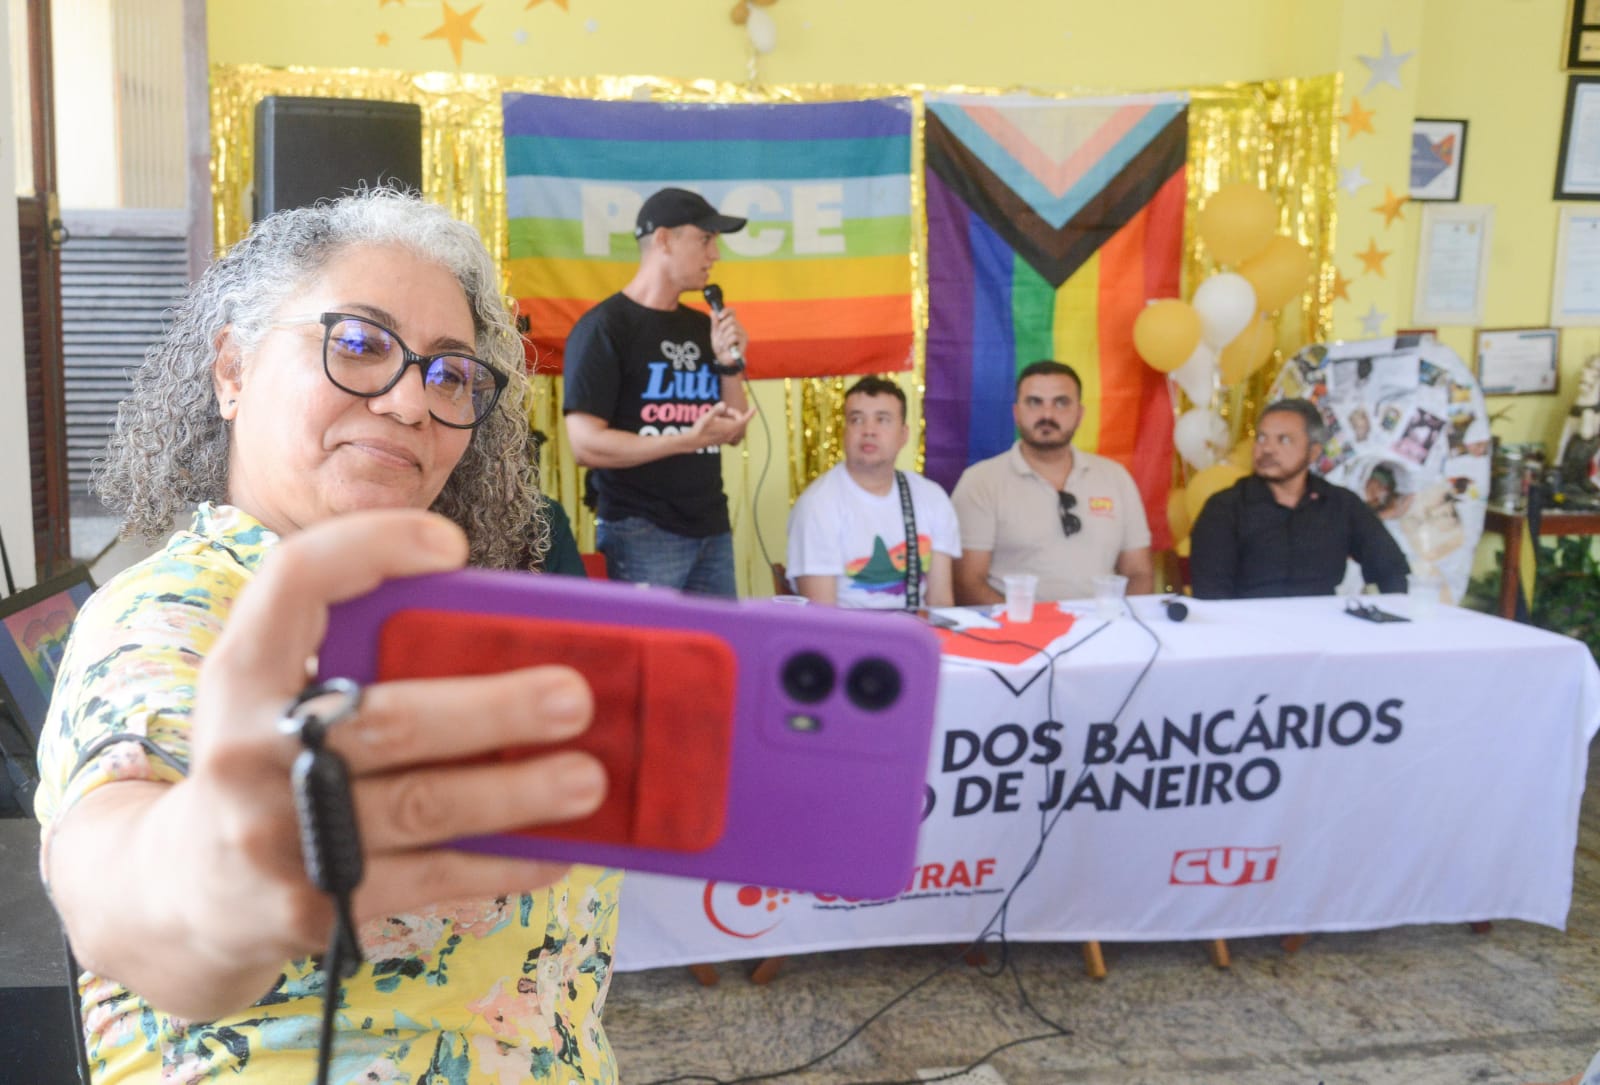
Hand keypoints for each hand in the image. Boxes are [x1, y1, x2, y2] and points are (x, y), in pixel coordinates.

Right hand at [52, 510, 606, 1016]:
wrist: (185, 894)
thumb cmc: (267, 765)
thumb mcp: (273, 698)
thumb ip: (349, 656)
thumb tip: (504, 636)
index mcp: (240, 675)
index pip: (294, 582)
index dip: (371, 549)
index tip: (452, 547)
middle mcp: (247, 751)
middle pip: (388, 719)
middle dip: (494, 708)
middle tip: (575, 696)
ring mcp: (277, 836)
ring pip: (422, 807)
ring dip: (517, 792)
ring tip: (589, 778)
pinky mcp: (312, 909)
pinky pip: (429, 879)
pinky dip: (503, 863)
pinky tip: (559, 849)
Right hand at [689, 401, 756, 448]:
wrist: (694, 441)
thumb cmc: (700, 429)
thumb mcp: (707, 417)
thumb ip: (716, 410)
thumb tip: (724, 404)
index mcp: (729, 429)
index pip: (743, 420)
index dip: (749, 414)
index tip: (754, 408)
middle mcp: (731, 434)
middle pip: (740, 422)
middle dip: (735, 414)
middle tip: (725, 410)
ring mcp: (728, 438)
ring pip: (736, 426)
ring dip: (732, 419)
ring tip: (719, 416)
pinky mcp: (725, 439)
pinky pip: (732, 430)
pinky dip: (729, 424)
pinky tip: (719, 422)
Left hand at [710, 306, 747, 369]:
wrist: (724, 360)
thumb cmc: (720, 347)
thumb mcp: (715, 334)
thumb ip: (715, 323)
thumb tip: (712, 311)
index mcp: (732, 324)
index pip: (732, 312)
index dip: (726, 311)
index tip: (720, 316)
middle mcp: (739, 327)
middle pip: (731, 320)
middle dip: (722, 328)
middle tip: (719, 337)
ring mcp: (743, 334)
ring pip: (733, 328)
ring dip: (724, 337)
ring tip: (722, 345)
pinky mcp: (744, 342)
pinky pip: (734, 337)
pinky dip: (727, 343)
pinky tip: (726, 348)